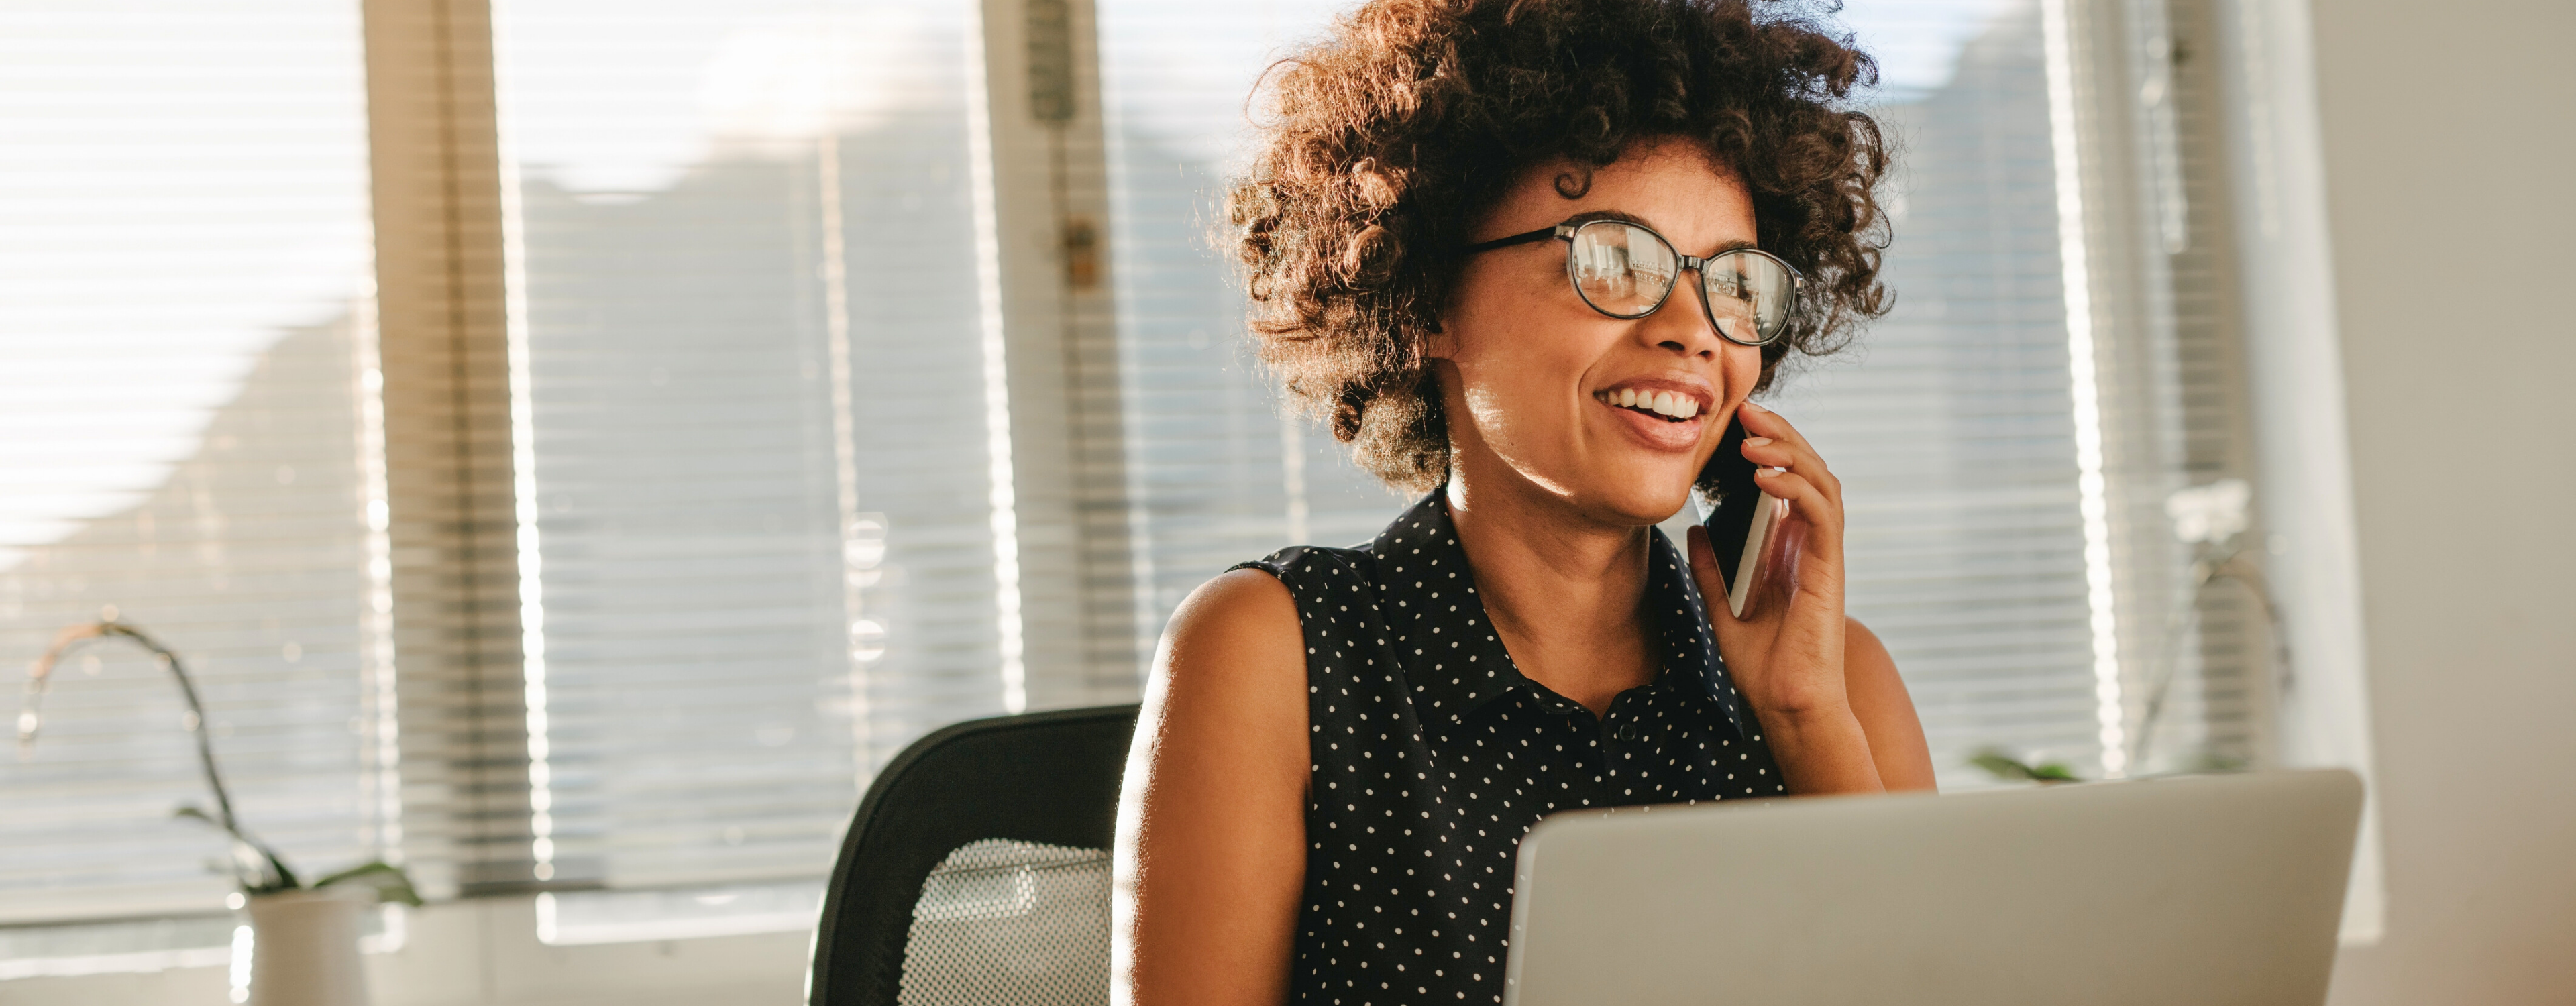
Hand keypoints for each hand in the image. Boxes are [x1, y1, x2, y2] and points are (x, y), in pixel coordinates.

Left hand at [1686, 402, 1882, 792]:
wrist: (1786, 706)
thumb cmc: (1762, 665)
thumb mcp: (1722, 608)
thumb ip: (1711, 569)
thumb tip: (1694, 530)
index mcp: (1788, 547)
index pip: (1785, 480)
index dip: (1767, 446)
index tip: (1735, 423)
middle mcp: (1809, 544)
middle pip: (1806, 470)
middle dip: (1779, 435)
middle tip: (1746, 411)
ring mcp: (1822, 555)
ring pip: (1820, 482)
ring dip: (1788, 453)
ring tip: (1752, 439)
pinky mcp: (1829, 569)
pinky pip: (1821, 515)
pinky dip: (1796, 489)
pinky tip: (1764, 478)